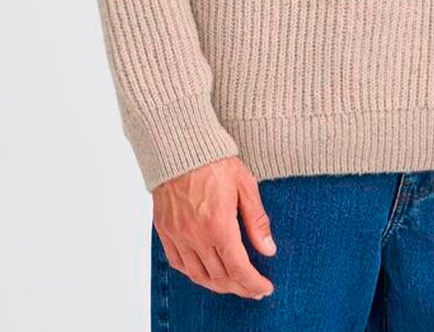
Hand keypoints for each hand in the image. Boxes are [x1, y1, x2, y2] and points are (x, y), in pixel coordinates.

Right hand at [152, 156, 276, 300]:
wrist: (180, 145)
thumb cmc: (215, 160)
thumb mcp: (245, 185)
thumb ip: (256, 220)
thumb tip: (269, 249)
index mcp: (218, 223)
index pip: (238, 268)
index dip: (253, 283)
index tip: (265, 288)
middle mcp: (196, 234)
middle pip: (220, 276)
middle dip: (240, 287)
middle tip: (253, 288)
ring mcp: (178, 234)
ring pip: (198, 275)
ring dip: (218, 285)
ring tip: (233, 283)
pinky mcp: (165, 230)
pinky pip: (178, 264)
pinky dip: (194, 274)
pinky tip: (206, 272)